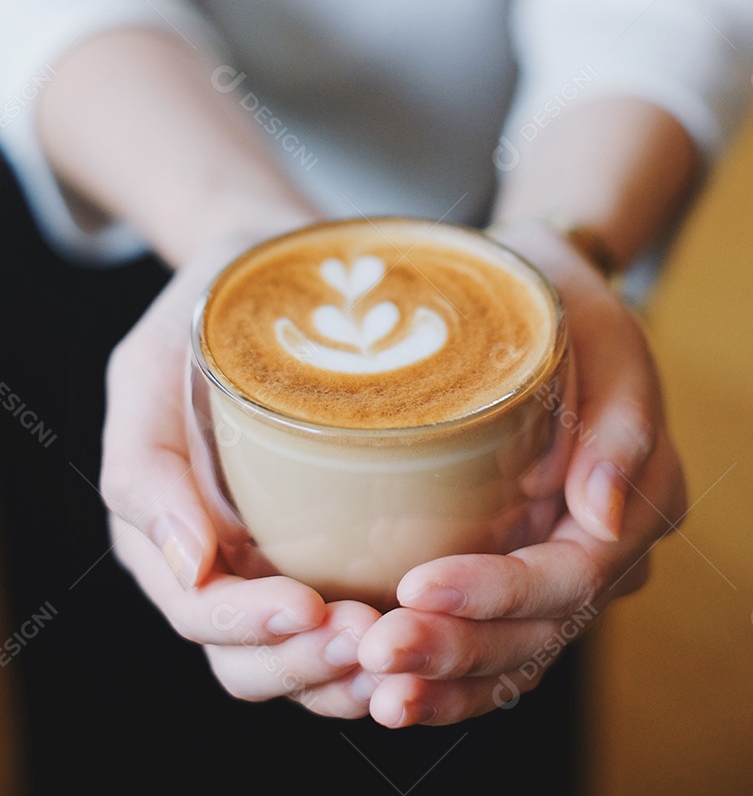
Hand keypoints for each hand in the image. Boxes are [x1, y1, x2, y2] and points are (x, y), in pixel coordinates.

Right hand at [99, 233, 380, 715]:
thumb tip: (186, 565)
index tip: (310, 605)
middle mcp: (218, 561)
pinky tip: (421, 635)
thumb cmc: (202, 317)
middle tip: (370, 640)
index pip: (199, 610)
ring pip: (300, 658)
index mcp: (163, 531)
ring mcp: (274, 559)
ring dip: (345, 671)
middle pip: (251, 657)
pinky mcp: (326, 545)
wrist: (268, 270)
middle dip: (305, 663)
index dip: (249, 625)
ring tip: (400, 648)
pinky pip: (344, 620)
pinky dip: (375, 648)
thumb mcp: (147, 370)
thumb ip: (142, 467)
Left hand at [356, 220, 687, 726]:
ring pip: (510, 657)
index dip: (497, 593)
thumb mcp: (606, 343)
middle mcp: (600, 555)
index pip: (571, 577)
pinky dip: (443, 678)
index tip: (418, 586)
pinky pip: (486, 646)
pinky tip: (386, 692)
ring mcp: (552, 571)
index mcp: (637, 507)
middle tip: (378, 652)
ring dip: (444, 683)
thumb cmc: (567, 311)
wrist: (533, 298)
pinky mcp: (508, 572)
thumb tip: (602, 515)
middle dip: (456, 650)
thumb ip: (620, 429)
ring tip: (376, 692)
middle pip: (536, 633)